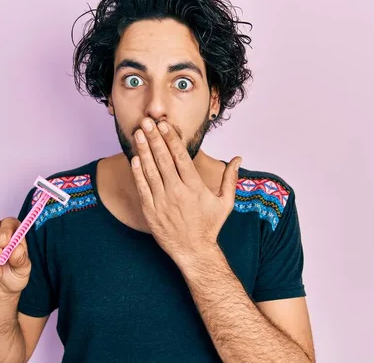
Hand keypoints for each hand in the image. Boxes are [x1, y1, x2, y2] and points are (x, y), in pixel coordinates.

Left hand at [130, 118, 241, 265]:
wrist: (194, 252)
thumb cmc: (209, 226)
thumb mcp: (225, 203)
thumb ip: (230, 178)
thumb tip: (238, 158)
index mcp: (195, 187)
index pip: (181, 157)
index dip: (171, 139)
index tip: (164, 125)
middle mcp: (177, 192)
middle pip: (163, 159)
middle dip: (154, 138)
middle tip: (147, 121)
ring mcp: (162, 202)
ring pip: (150, 171)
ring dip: (143, 150)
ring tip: (138, 133)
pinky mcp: (151, 211)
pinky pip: (142, 188)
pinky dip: (138, 173)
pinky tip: (135, 158)